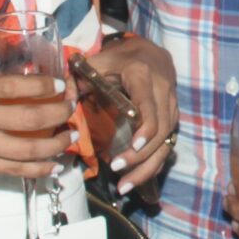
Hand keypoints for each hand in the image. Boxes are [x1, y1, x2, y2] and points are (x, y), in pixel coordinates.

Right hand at [0, 73, 72, 179]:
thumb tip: (21, 82)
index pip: (17, 85)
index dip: (46, 86)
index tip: (62, 86)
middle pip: (30, 117)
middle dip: (58, 115)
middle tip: (71, 112)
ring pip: (26, 148)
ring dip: (54, 145)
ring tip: (68, 140)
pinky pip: (12, 170)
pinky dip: (37, 169)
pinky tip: (52, 166)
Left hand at [90, 37, 178, 194]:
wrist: (151, 52)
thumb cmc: (121, 58)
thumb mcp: (98, 60)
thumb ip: (79, 78)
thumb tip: (65, 102)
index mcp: (143, 77)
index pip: (150, 107)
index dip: (146, 129)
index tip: (134, 147)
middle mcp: (163, 93)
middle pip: (161, 131)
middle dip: (140, 156)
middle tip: (117, 170)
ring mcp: (172, 107)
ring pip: (167, 142)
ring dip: (147, 167)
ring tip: (125, 186)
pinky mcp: (173, 119)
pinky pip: (167, 145)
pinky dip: (152, 164)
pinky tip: (135, 179)